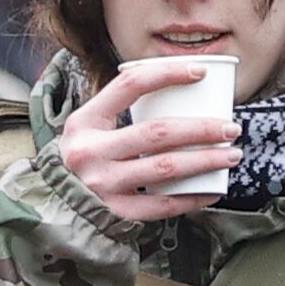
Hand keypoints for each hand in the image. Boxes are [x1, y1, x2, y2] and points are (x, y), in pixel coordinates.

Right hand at [60, 58, 241, 221]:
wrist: (54, 204)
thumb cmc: (83, 158)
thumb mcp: (88, 127)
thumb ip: (121, 110)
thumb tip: (180, 92)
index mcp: (85, 121)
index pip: (131, 86)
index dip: (168, 74)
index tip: (200, 72)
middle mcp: (91, 152)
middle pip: (158, 132)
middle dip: (202, 128)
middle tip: (230, 127)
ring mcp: (102, 185)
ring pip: (166, 169)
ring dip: (205, 161)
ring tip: (231, 155)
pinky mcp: (115, 212)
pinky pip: (162, 205)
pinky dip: (192, 198)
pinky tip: (213, 190)